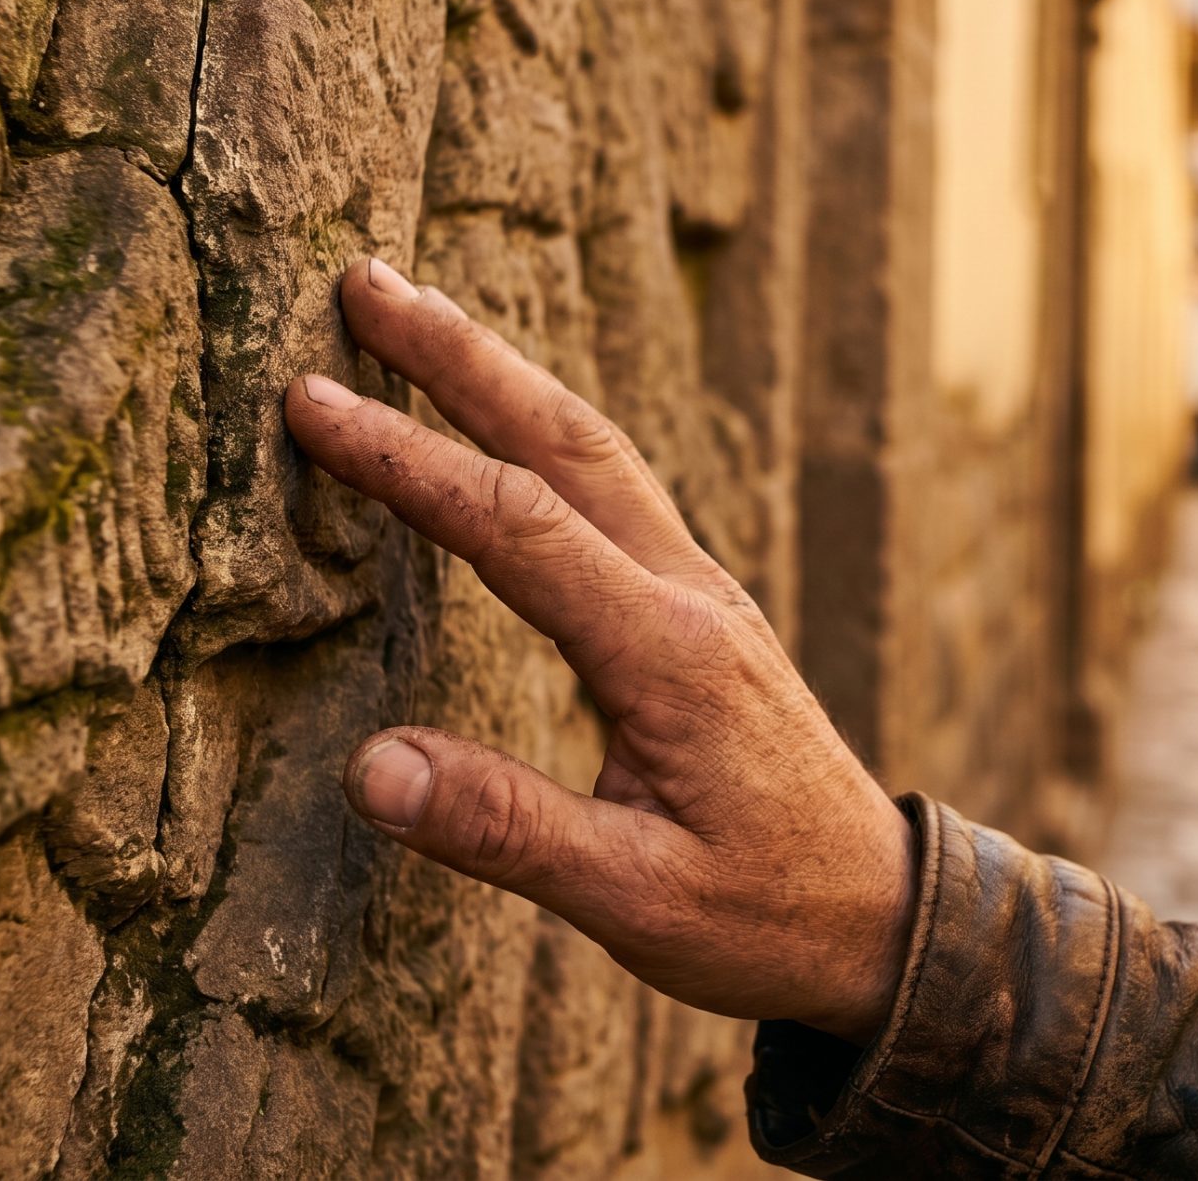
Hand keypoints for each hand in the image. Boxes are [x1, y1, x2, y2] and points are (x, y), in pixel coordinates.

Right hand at [282, 258, 917, 1044]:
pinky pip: (611, 488)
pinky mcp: (699, 612)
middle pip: (565, 441)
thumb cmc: (766, 918)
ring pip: (594, 450)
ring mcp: (702, 594)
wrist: (886, 919)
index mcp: (668, 654)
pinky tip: (502, 420)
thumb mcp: (635, 902)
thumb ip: (504, 831)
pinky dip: (539, 431)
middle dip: (460, 355)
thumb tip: (366, 770)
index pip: (516, 527)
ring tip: (412, 313)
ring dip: (501, 375)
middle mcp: (689, 598)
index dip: (407, 460)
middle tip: (363, 277)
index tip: (312, 400)